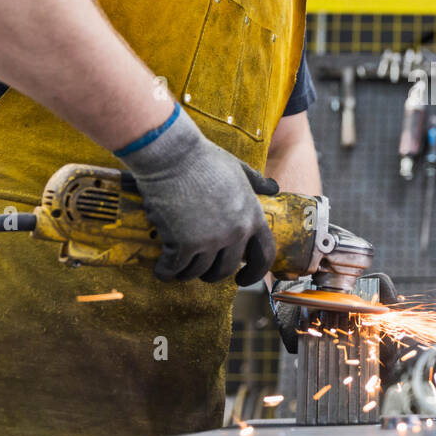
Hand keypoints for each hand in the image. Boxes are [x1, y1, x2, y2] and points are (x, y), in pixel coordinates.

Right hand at [122, 108, 278, 283]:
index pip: (264, 255)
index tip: (242, 279)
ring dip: (186, 272)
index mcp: (252, 216)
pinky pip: (174, 269)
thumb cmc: (204, 159)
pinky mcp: (183, 244)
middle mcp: (235, 232)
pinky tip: (161, 269)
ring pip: (197, 272)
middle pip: (225, 269)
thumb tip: (274, 188)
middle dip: (211, 274)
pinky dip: (165, 272)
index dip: (254, 273)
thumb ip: (257, 182)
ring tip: (178, 266)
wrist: (173, 156)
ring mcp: (210, 240)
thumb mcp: (238, 169)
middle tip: (200, 269)